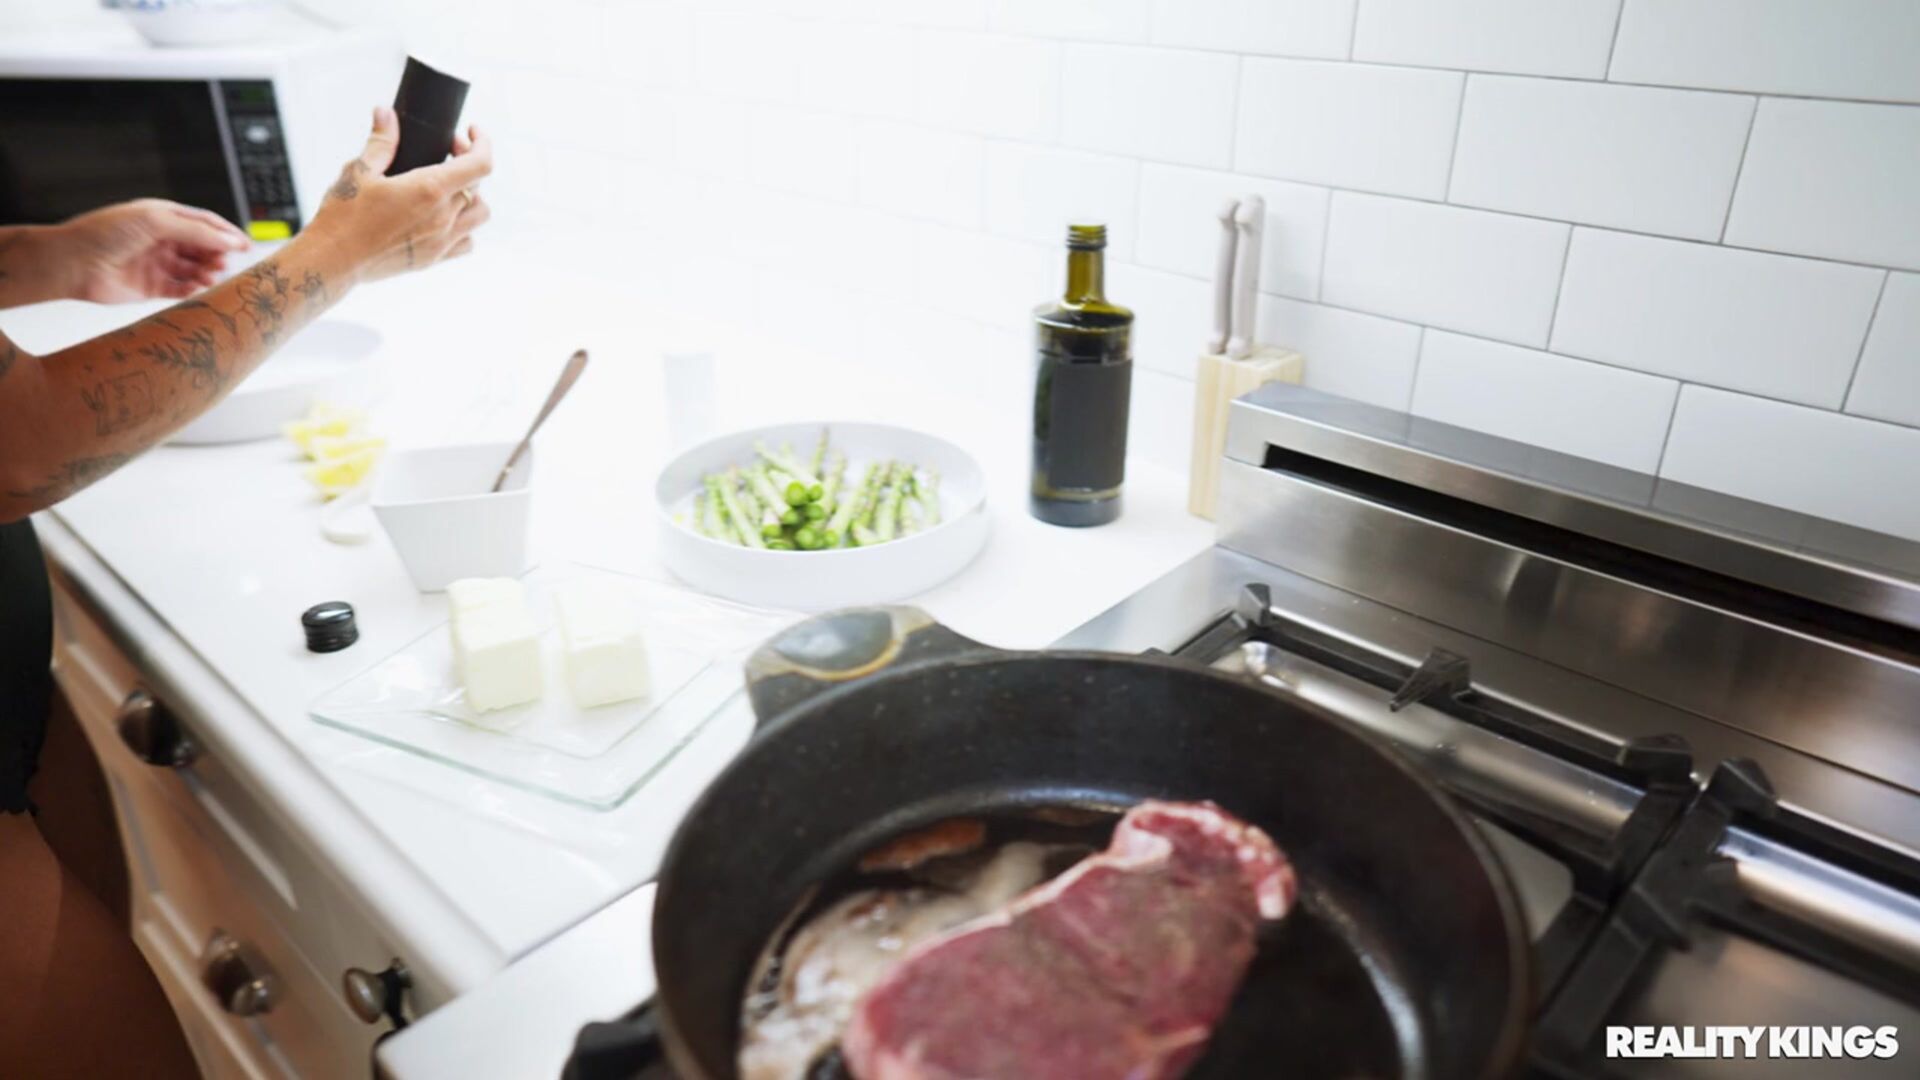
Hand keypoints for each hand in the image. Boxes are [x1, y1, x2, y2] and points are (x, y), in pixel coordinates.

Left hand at [55, 199, 250, 301]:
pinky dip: (194, 290)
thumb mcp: (157, 220)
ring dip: (207, 273)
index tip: (245, 246)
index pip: (203, 223)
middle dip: (217, 254)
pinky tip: (198, 288)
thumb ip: (197, 231)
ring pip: (195, 269)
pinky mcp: (152, 288)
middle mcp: (162, 240)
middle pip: (202, 247)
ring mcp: (157, 264)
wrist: (73, 262)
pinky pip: (181, 290)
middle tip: (224, 263)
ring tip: (211, 276)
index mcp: (162, 217)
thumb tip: (232, 241)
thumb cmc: (106, 233)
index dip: (226, 233)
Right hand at [306, 106, 492, 284]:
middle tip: (446, 153)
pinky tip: (443, 218)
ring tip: (449, 187)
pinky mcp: (433, 259)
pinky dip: (465, 228)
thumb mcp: (359, 170)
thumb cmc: (344, 214)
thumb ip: (381, 141)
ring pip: (480, 215)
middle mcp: (443, 217)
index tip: (472, 132)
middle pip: (478, 186)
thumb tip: (385, 113)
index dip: (482, 143)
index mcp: (429, 190)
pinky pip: (467, 243)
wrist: (334, 259)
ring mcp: (442, 241)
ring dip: (472, 196)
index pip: (480, 164)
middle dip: (467, 162)